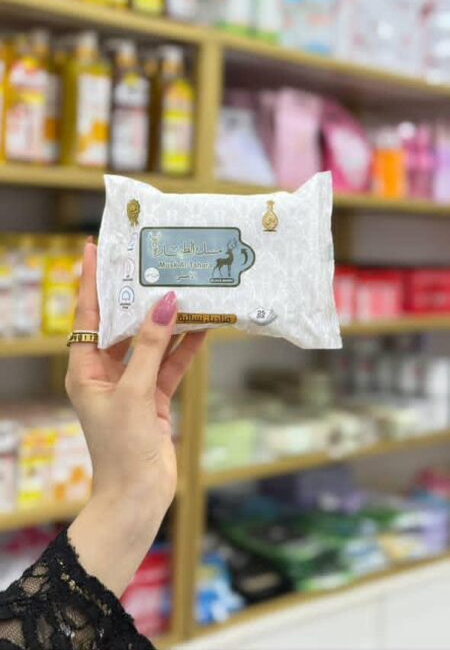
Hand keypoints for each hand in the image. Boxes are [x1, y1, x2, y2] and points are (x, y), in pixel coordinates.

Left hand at [67, 238, 204, 595]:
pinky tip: (204, 326)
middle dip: (137, 296)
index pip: (87, 316)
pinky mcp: (154, 397)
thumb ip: (151, 347)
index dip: (90, 281)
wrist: (138, 497)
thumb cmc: (122, 448)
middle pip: (122, 324)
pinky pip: (170, 364)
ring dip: (168, 321)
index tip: (94, 249)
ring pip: (151, 343)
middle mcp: (105, 372)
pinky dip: (185, 348)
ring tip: (186, 288)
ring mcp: (131, 384)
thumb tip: (164, 305)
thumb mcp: (134, 392)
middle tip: (151, 262)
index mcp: (84, 369)